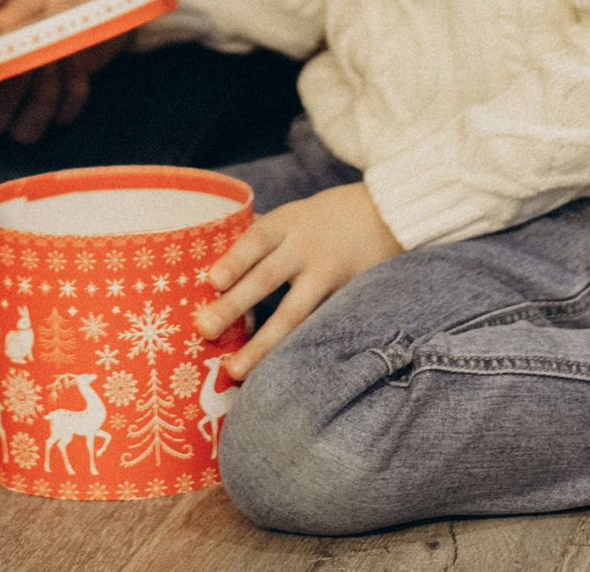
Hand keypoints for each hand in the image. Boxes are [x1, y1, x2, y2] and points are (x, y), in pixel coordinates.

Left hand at [195, 183, 402, 379]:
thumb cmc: (321, 220)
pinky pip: (315, 329)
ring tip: (235, 369)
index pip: (257, 240)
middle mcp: (306, 250)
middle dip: (235, 305)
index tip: (213, 282)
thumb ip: (260, 241)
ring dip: (263, 345)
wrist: (385, 216)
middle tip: (205, 330)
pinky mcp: (345, 301)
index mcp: (287, 224)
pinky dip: (293, 351)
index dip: (235, 260)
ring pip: (293, 315)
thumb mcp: (291, 218)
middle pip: (267, 278)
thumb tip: (211, 269)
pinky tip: (273, 373)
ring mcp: (328, 278)